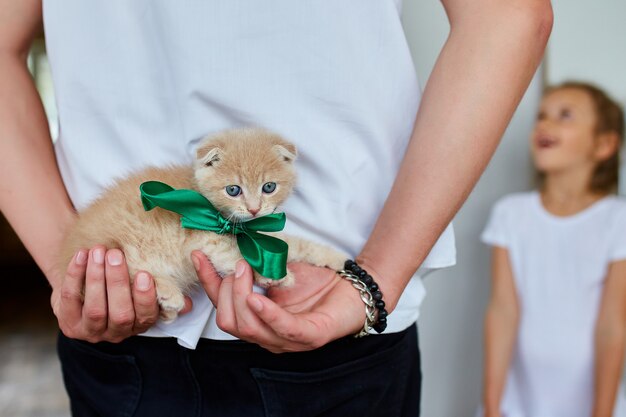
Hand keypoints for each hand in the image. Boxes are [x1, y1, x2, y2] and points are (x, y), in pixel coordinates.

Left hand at [51, 245, 190, 342]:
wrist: (83, 286)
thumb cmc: (119, 285)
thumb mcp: (141, 291)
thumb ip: (163, 294)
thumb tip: (189, 304)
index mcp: (139, 324)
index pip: (146, 316)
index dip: (145, 297)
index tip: (144, 274)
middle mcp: (117, 333)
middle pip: (120, 313)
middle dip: (117, 282)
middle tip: (115, 254)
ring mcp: (91, 331)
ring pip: (95, 309)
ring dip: (96, 278)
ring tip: (99, 251)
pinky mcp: (69, 324)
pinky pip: (69, 300)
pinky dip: (75, 276)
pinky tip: (81, 256)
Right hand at [192, 251, 364, 352]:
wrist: (354, 288)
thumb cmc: (317, 283)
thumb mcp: (277, 271)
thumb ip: (254, 268)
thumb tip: (229, 250)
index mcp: (258, 322)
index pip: (223, 308)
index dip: (208, 283)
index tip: (199, 256)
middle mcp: (269, 336)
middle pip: (229, 321)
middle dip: (225, 291)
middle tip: (237, 264)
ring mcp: (289, 340)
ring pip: (248, 327)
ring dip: (241, 296)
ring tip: (245, 270)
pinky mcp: (311, 337)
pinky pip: (281, 329)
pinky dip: (265, 312)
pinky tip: (256, 297)